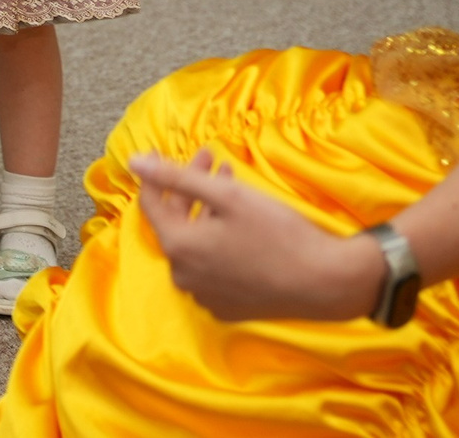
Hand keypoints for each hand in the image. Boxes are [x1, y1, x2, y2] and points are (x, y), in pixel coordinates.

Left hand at [130, 150, 384, 322]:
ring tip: (229, 183)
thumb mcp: (226, 195)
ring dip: (205, 212)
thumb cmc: (277, 233)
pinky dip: (218, 242)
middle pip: (175, 223)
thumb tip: (133, 162)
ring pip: (195, 245)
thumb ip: (176, 177)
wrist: (324, 282)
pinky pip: (211, 268)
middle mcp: (183, 276)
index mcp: (178, 247)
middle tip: (212, 158)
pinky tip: (239, 224)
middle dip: (189, 188)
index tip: (162, 150)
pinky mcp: (228, 307)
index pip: (150, 204)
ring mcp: (205, 296)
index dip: (155, 174)